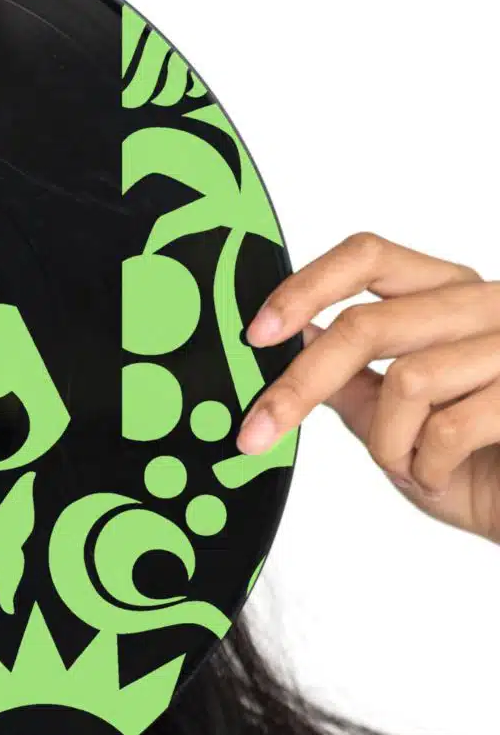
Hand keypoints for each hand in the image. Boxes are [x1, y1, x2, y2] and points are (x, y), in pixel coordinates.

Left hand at [237, 232, 499, 543]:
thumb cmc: (478, 464)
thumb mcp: (397, 417)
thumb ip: (350, 375)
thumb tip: (291, 339)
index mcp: (447, 295)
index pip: (367, 257)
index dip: (305, 289)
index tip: (257, 333)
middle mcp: (486, 304)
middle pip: (364, 324)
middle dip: (300, 386)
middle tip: (257, 432)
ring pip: (406, 380)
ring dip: (387, 443)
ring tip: (407, 467)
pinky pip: (449, 428)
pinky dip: (425, 467)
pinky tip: (439, 477)